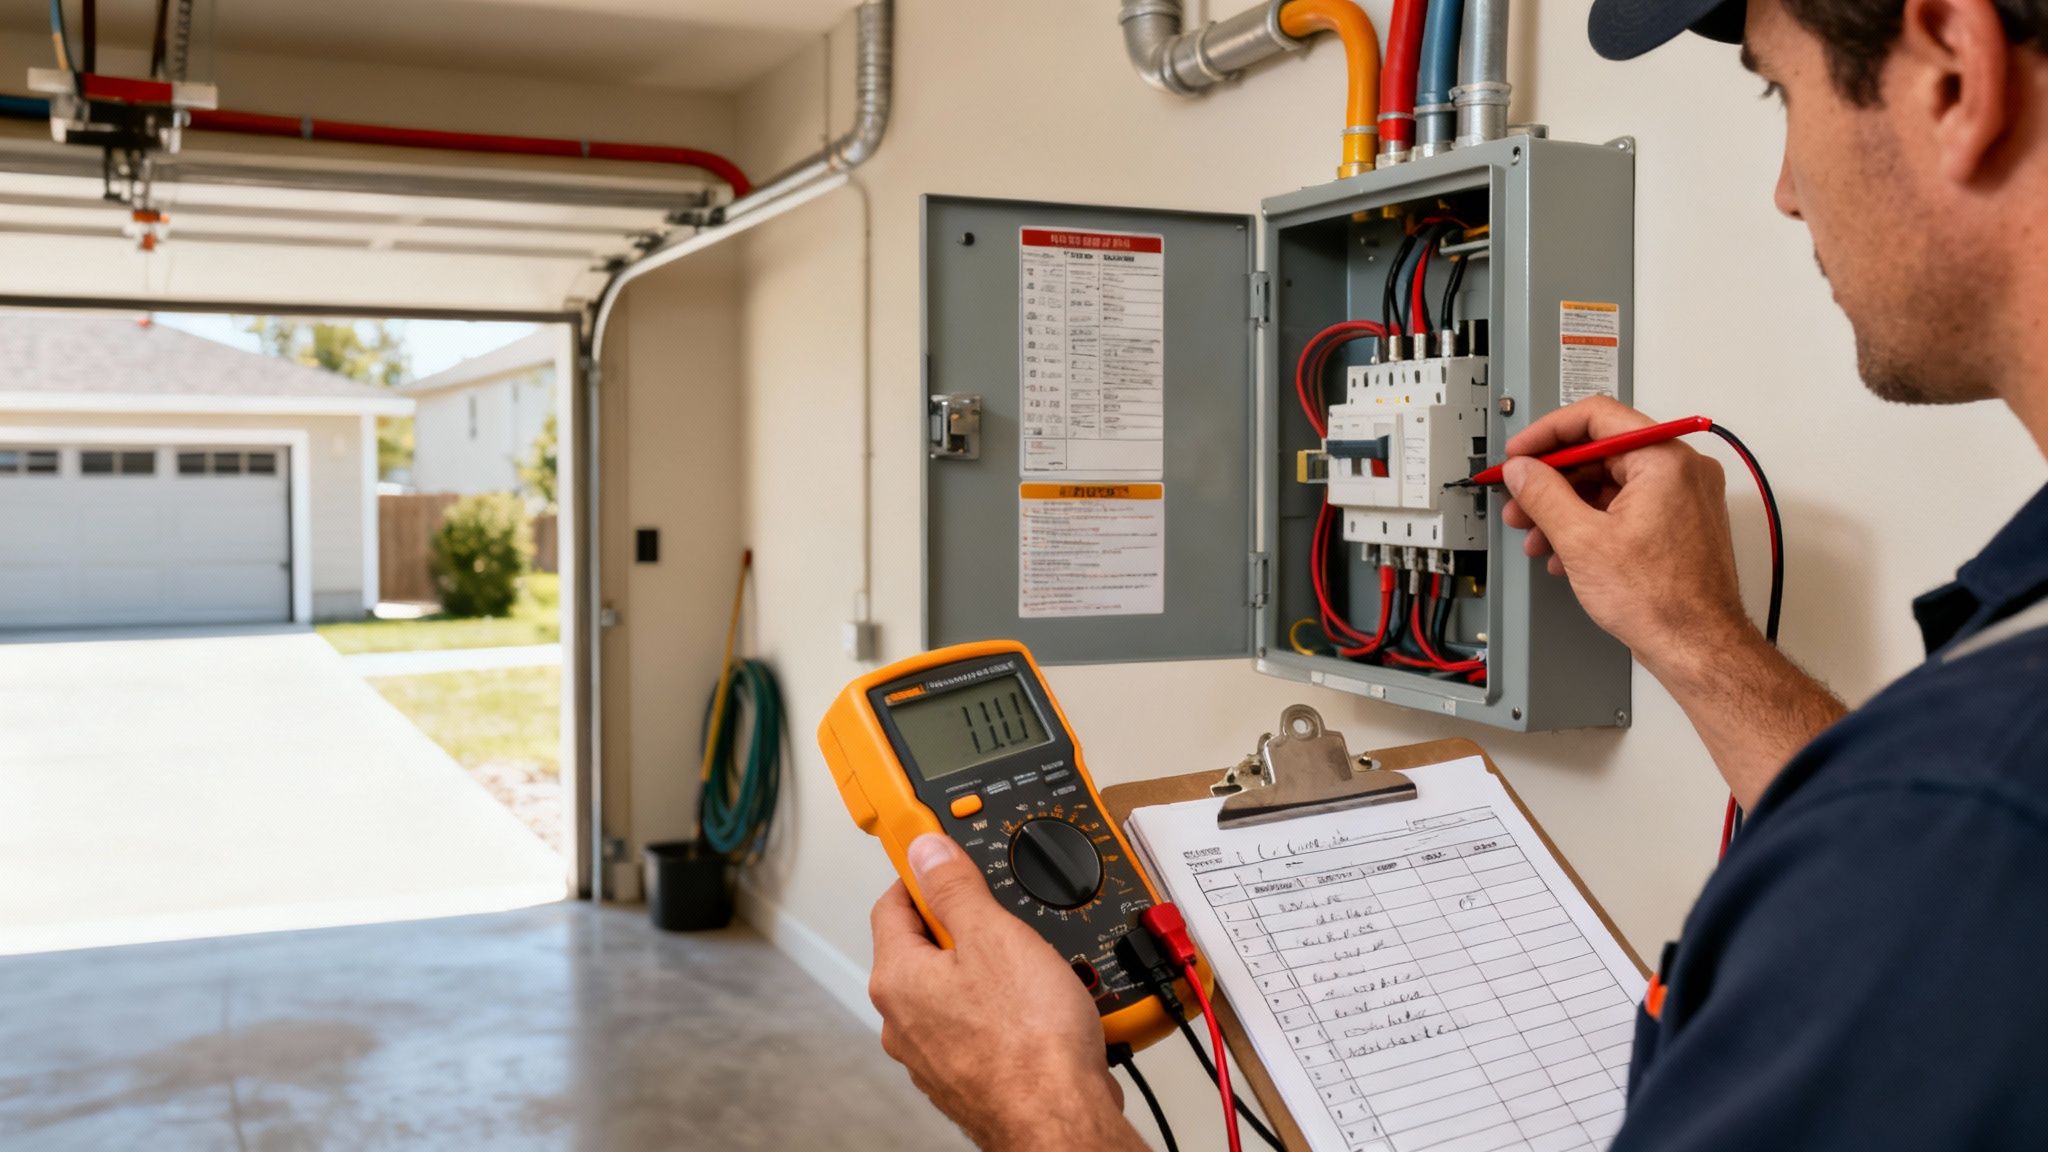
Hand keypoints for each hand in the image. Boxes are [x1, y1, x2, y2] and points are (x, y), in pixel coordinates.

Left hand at [869, 834, 1139, 1151]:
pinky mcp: (967, 1078)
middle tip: (1008, 919)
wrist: (1060, 1122)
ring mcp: (933, 1055)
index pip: (892, 903)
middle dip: (967, 926)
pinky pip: (982, 1027)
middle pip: (926, 948)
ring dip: (991, 972)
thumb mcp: (995, 936)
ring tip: (1036, 970)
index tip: (949, 860)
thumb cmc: (1029, 1043)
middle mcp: (903, 1021)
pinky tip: (1041, 1012)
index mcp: (897, 979)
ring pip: (957, 991)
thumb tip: (925, 851)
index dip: (923, 873)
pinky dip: (1006, 1013)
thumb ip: (955, 887)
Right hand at [1499, 397, 1754, 676]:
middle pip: (1602, 452)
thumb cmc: (1661, 601)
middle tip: (1521, 498)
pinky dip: (1594, 522)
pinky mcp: (1682, 523)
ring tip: (1539, 534)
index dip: (1547, 434)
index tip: (1521, 453)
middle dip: (1553, 480)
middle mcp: (1683, 470)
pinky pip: (1629, 506)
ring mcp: (1686, 497)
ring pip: (1612, 484)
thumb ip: (1544, 495)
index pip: (1596, 417)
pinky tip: (1568, 551)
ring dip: (1568, 507)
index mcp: (1665, 459)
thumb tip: (1523, 470)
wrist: (1697, 647)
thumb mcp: (1581, 541)